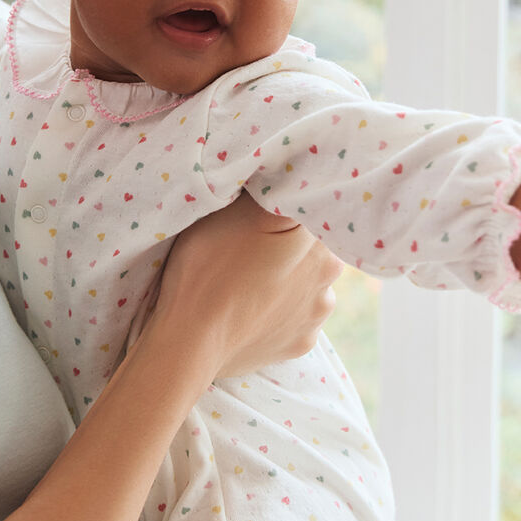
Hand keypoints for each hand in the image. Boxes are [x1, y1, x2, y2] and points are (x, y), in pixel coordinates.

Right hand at [152, 190, 342, 377]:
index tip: (263, 213)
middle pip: (313, 245)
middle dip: (289, 243)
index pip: (313, 207)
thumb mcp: (235, 211)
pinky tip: (252, 307)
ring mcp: (316, 314)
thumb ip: (271, 193)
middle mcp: (329, 275)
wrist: (191, 341)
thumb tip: (292, 177)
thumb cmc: (208, 267)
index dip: (288, 206)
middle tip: (250, 246)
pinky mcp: (302, 344)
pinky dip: (280, 310)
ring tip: (249, 281)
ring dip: (288, 278)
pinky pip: (296, 316)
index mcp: (316, 237)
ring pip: (308, 281)